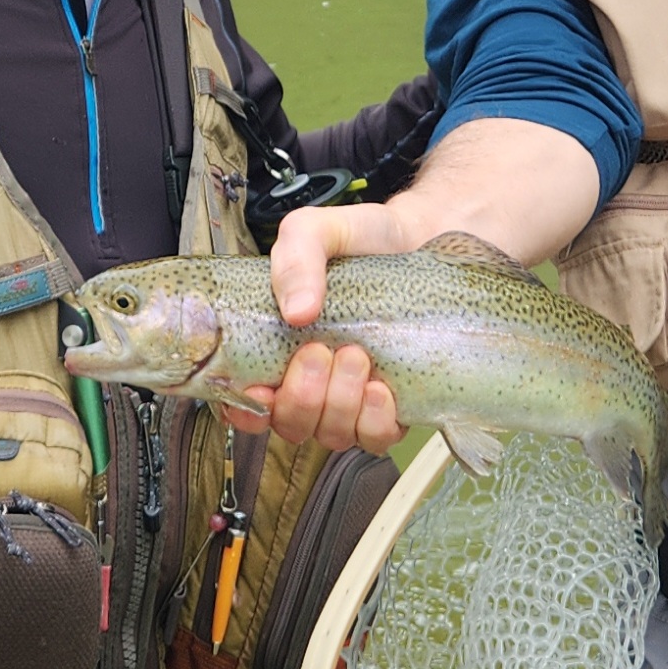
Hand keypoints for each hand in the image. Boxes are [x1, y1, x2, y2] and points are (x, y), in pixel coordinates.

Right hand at [223, 203, 411, 453]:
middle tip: (319, 350)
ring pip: (330, 434)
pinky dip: (374, 419)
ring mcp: (350, 397)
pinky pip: (375, 437)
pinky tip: (380, 388)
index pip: (245, 402)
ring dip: (339, 402)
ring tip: (356, 355)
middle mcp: (311, 380)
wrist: (422, 238)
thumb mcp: (318, 231)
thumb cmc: (364, 239)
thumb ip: (296, 258)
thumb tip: (296, 312)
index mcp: (277, 346)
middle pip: (289, 424)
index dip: (245, 410)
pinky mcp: (391, 406)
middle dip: (302, 396)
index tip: (261, 388)